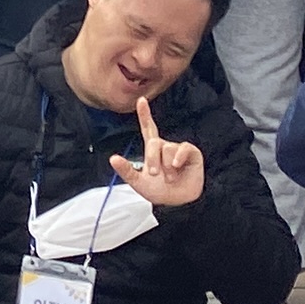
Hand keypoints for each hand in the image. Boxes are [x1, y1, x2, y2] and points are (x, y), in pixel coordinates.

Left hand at [109, 95, 205, 210]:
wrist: (176, 204)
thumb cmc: (159, 192)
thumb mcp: (138, 183)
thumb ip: (126, 170)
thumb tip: (113, 158)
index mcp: (152, 150)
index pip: (148, 128)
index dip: (145, 114)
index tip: (141, 100)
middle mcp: (165, 147)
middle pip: (154, 142)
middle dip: (152, 159)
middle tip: (154, 174)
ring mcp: (178, 150)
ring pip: (167, 148)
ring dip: (166, 166)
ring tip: (169, 177)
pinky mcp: (191, 154)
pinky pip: (184, 148)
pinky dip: (178, 157)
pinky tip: (176, 166)